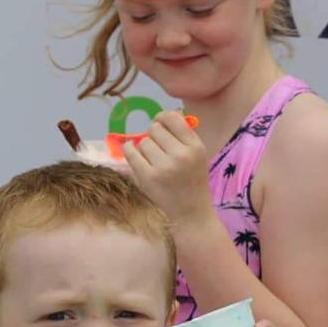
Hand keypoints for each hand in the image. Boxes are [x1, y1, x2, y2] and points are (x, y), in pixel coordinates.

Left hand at [124, 110, 214, 227]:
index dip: (163, 118)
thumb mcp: (197, 154)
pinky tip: (134, 152)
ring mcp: (163, 167)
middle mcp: (181, 155)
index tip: (160, 124)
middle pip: (155, 129)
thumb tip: (164, 115)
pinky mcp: (148, 177)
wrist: (191, 211)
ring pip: (143, 142)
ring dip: (145, 148)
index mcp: (195, 147)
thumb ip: (183, 134)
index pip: (173, 119)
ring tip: (153, 159)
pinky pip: (131, 152)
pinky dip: (130, 150)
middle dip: (154, 135)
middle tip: (158, 147)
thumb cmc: (192, 179)